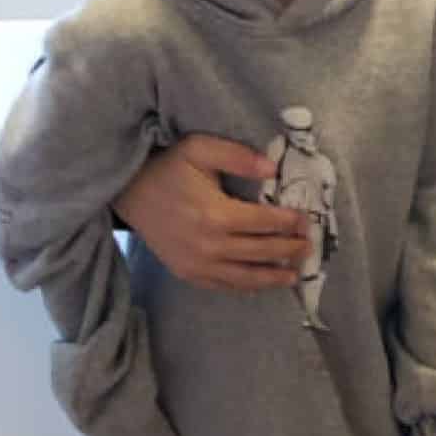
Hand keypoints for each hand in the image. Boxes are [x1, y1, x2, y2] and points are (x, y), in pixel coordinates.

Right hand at [113, 135, 310, 291]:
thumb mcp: (200, 149)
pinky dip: (244, 286)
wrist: (128, 193)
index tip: (305, 221)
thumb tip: (272, 169)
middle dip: (288, 250)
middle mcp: (210, 245)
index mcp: (216, 214)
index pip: (264, 222)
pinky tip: (259, 284)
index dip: (289, 222)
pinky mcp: (187, 273)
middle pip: (260, 251)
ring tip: (293, 275)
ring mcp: (197, 264)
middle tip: (308, 247)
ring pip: (244, 276)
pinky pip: (222, 285)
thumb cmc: (167, 168)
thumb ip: (237, 156)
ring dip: (272, 276)